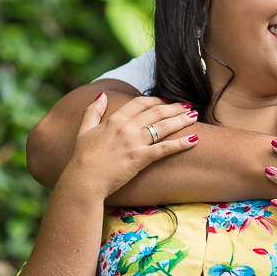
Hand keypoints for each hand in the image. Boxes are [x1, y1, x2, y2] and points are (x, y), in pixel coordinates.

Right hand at [64, 94, 198, 199]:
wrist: (83, 180)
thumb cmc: (82, 158)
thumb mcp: (84, 130)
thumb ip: (93, 110)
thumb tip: (102, 95)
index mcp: (114, 119)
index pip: (140, 103)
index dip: (156, 100)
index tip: (166, 101)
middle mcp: (126, 128)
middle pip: (156, 112)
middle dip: (175, 108)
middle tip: (187, 107)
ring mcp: (134, 142)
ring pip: (164, 127)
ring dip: (182, 120)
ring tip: (194, 116)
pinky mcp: (140, 158)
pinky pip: (165, 148)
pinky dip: (181, 144)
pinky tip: (194, 140)